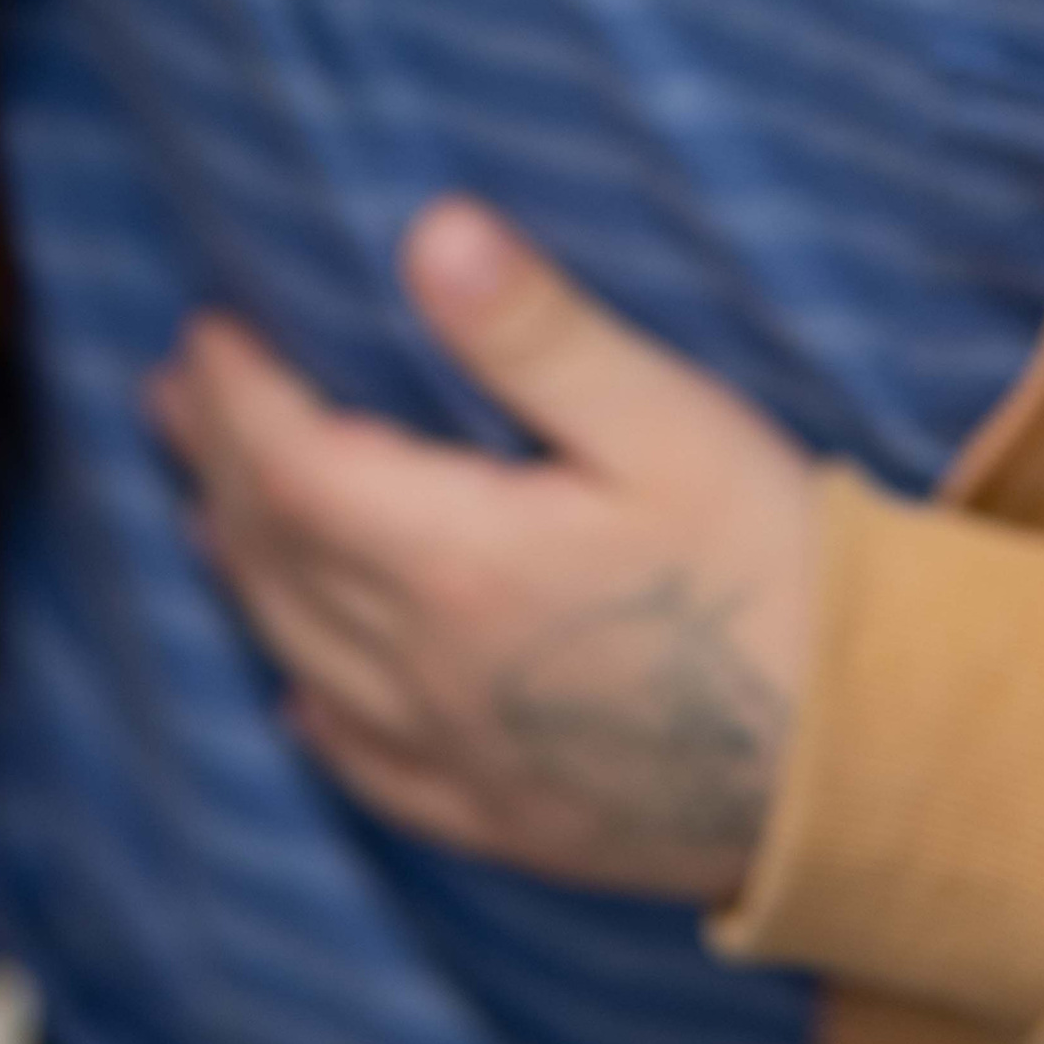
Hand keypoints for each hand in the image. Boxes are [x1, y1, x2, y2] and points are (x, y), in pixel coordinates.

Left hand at [150, 200, 818, 903]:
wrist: (870, 758)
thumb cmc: (776, 571)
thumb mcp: (668, 419)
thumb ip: (539, 331)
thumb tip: (434, 229)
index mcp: (457, 562)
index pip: (291, 464)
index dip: (235, 393)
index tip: (204, 330)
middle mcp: (431, 668)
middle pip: (277, 555)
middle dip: (214, 462)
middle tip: (174, 394)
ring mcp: (464, 753)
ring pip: (306, 651)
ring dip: (244, 565)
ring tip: (206, 503)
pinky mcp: (510, 814)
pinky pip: (371, 764)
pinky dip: (316, 709)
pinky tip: (302, 693)